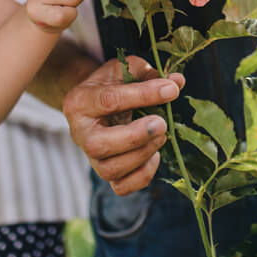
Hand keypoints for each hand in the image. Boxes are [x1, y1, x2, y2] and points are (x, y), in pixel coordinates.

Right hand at [63, 55, 183, 194]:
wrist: (98, 103)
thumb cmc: (114, 83)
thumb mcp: (126, 69)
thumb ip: (149, 74)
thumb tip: (177, 81)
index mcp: (80, 101)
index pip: (108, 101)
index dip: (143, 95)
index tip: (171, 90)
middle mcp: (79, 133)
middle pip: (99, 145)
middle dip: (135, 136)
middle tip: (162, 123)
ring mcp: (91, 157)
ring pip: (111, 169)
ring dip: (142, 154)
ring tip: (161, 135)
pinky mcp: (105, 172)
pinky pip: (122, 186)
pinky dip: (143, 175)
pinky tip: (154, 154)